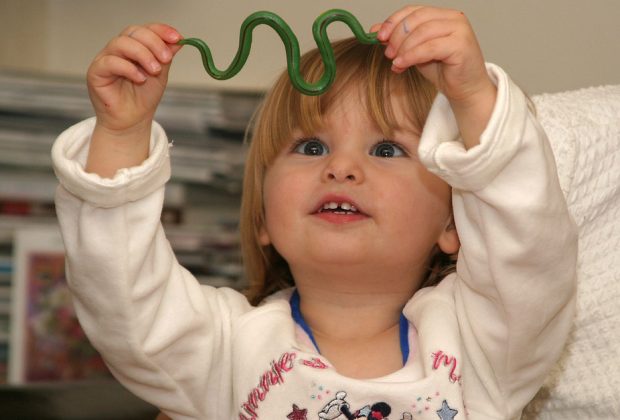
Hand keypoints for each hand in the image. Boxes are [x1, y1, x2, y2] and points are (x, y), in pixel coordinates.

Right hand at [87, 23, 182, 134]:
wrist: (132, 121)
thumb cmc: (143, 98)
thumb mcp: (160, 75)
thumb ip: (166, 57)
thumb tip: (177, 40)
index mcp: (134, 47)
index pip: (145, 30)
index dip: (161, 30)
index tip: (177, 38)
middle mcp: (119, 50)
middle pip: (133, 32)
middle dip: (154, 42)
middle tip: (166, 58)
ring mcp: (106, 59)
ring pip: (121, 43)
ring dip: (142, 54)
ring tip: (155, 70)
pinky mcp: (96, 72)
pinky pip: (110, 62)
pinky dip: (128, 68)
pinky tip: (140, 79)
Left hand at [371, 6, 496, 147]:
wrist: (464, 89)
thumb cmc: (443, 70)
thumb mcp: (415, 52)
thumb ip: (399, 40)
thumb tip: (375, 29)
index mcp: (442, 15)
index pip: (413, 11)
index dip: (393, 22)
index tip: (378, 36)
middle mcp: (453, 18)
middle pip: (416, 19)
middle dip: (397, 36)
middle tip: (388, 53)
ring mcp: (459, 30)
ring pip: (422, 32)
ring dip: (403, 48)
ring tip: (395, 62)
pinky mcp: (461, 45)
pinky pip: (430, 47)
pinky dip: (412, 56)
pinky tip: (401, 64)